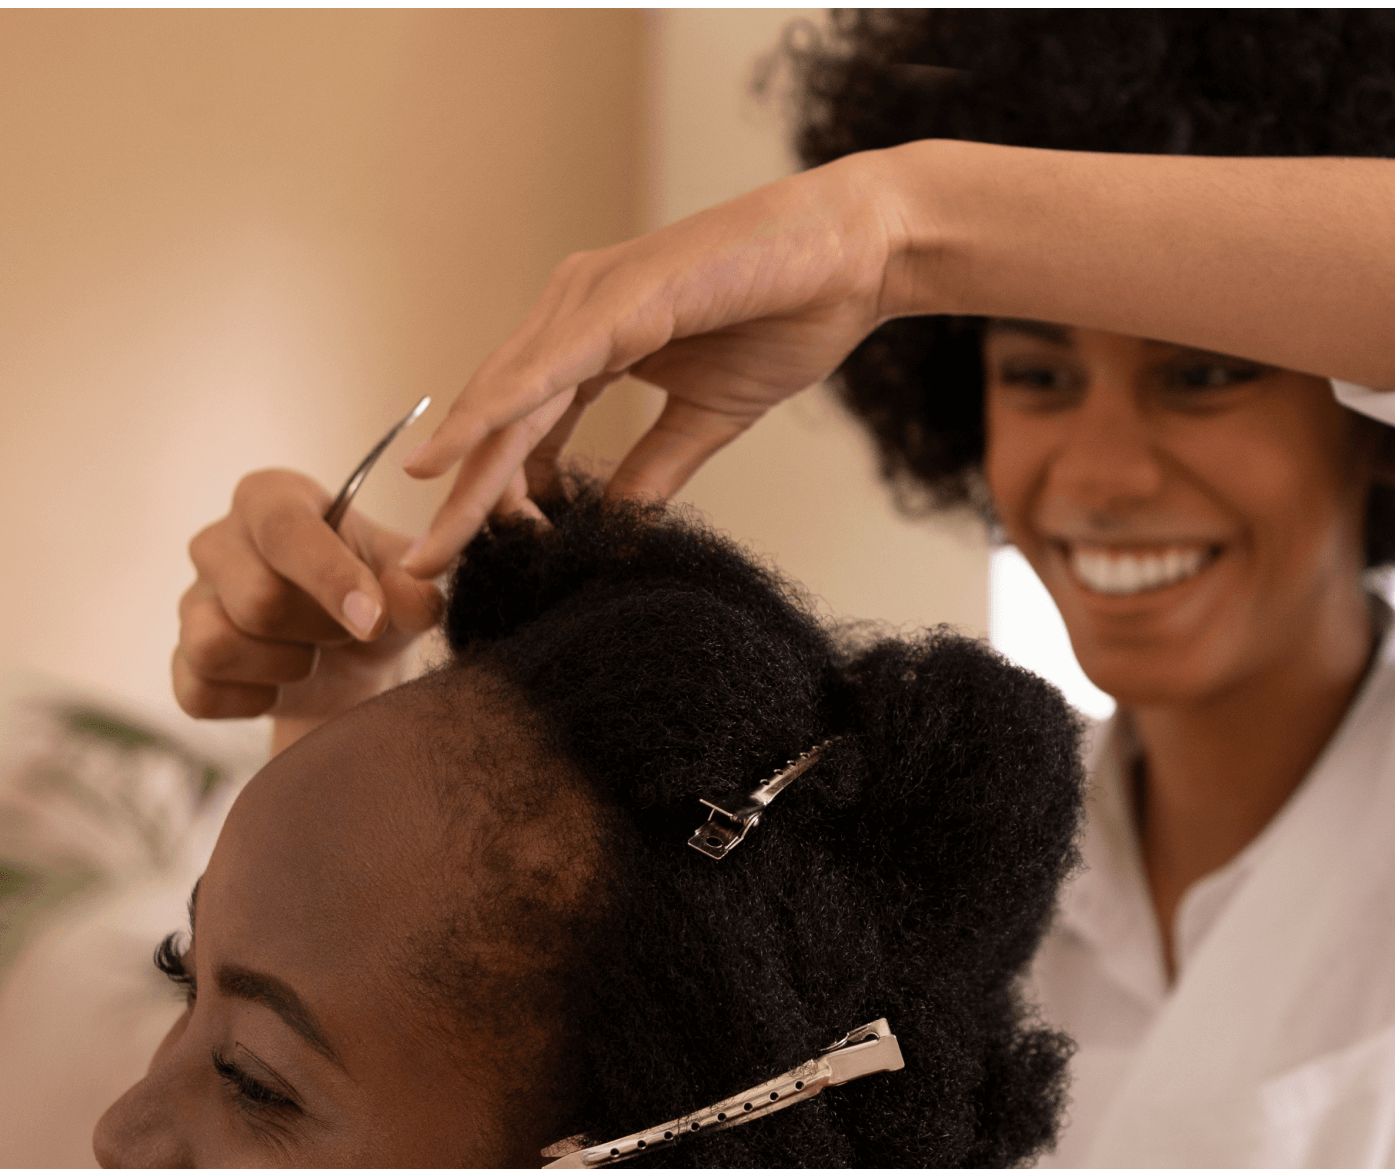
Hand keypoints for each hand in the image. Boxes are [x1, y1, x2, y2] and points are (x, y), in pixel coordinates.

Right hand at [174, 469, 442, 732]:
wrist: (354, 663)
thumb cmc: (375, 599)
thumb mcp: (406, 585)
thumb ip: (415, 586)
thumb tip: (417, 599)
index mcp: (270, 498)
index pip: (284, 529)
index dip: (330, 579)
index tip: (373, 621)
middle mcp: (218, 541)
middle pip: (257, 600)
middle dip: (317, 629)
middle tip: (344, 629)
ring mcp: (192, 601)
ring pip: (216, 645)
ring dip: (284, 666)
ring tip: (311, 653)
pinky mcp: (183, 661)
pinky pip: (198, 693)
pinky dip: (253, 701)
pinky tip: (279, 686)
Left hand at [401, 149, 903, 575]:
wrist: (855, 258)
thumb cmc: (789, 318)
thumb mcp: (706, 420)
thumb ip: (654, 469)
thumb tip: (611, 526)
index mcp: (594, 340)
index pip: (525, 430)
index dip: (495, 495)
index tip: (478, 556)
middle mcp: (575, 314)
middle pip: (500, 422)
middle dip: (461, 499)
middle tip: (422, 567)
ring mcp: (589, 300)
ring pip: (508, 403)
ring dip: (464, 476)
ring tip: (429, 543)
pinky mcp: (617, 298)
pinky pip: (542, 371)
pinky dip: (492, 416)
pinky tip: (449, 458)